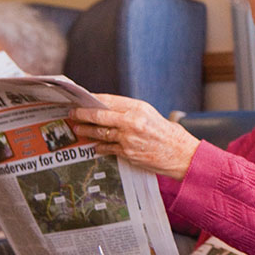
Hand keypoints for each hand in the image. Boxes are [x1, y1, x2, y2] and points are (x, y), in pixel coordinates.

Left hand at [69, 94, 199, 179]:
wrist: (181, 154)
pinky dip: (99, 146)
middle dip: (82, 114)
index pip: (108, 100)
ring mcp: (128, 138)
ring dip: (86, 130)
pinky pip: (107, 148)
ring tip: (78, 129)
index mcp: (139, 108)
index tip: (81, 99)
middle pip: (99, 115)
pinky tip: (95, 145)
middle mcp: (132, 121)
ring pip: (100, 132)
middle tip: (73, 114)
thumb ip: (129, 111)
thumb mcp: (150, 115)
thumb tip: (106, 109)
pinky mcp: (127, 152)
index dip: (92, 99)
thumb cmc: (168, 134)